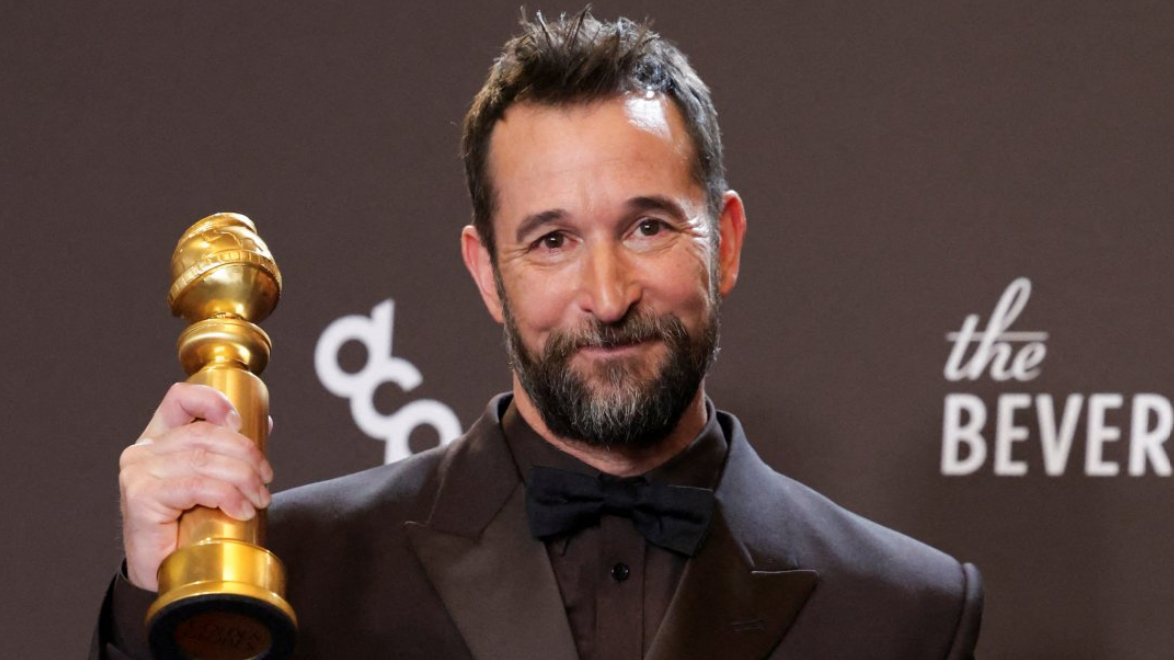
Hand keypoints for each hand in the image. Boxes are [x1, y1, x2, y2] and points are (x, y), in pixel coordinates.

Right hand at [119, 382, 273, 590]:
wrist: (167, 573)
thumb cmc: (190, 526)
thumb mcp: (215, 480)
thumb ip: (231, 452)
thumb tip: (264, 424)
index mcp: (159, 438)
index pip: (180, 398)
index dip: (214, 401)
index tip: (242, 423)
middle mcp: (143, 451)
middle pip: (204, 433)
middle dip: (246, 453)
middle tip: (265, 479)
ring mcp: (138, 473)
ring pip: (203, 460)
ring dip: (242, 477)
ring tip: (259, 499)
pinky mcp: (141, 497)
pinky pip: (195, 485)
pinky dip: (226, 495)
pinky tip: (241, 510)